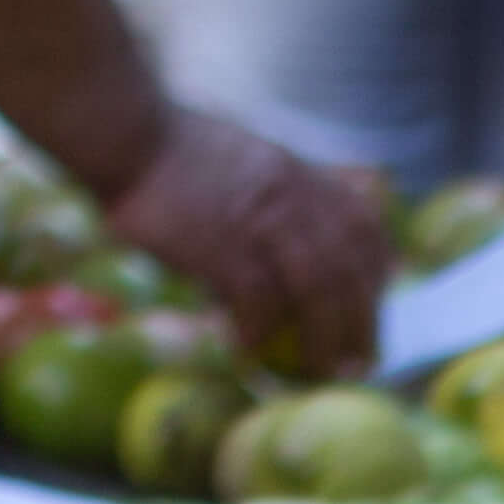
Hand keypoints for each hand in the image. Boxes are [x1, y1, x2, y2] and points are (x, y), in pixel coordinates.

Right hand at [98, 104, 390, 377]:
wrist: (125, 134)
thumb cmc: (170, 147)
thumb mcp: (246, 154)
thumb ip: (279, 188)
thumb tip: (299, 232)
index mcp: (300, 175)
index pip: (364, 228)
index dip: (377, 270)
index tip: (374, 302)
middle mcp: (293, 198)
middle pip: (348, 270)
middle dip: (361, 322)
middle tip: (359, 361)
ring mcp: (261, 223)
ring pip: (317, 292)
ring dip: (323, 338)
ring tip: (317, 368)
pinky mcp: (223, 246)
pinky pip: (257, 301)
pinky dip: (258, 330)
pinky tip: (247, 348)